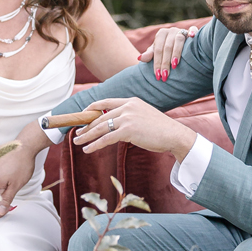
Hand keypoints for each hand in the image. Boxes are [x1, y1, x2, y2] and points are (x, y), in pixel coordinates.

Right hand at [0, 140, 39, 220]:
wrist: (25, 147)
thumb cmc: (22, 166)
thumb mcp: (16, 186)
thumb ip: (7, 199)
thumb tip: (0, 211)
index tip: (1, 208)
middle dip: (2, 196)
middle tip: (12, 196)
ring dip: (5, 188)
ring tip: (15, 184)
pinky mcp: (0, 165)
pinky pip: (0, 177)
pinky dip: (6, 180)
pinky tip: (14, 177)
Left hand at [73, 97, 195, 160]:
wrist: (174, 134)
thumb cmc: (160, 129)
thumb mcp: (143, 116)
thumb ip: (130, 117)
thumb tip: (117, 125)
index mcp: (131, 101)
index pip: (106, 102)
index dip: (92, 108)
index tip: (83, 114)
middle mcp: (127, 107)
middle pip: (100, 116)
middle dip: (86, 125)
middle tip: (77, 133)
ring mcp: (127, 118)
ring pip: (100, 128)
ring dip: (87, 135)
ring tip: (78, 141)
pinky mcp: (128, 131)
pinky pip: (106, 139)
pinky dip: (94, 145)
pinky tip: (87, 149)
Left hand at [138, 24, 197, 81]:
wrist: (175, 43)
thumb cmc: (164, 49)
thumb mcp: (156, 52)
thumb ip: (149, 55)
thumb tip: (139, 58)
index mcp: (161, 34)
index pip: (158, 50)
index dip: (157, 62)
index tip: (157, 75)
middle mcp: (170, 31)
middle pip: (167, 47)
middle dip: (165, 62)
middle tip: (165, 75)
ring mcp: (181, 30)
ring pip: (179, 40)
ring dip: (176, 53)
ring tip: (174, 65)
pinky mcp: (190, 31)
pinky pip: (193, 29)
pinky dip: (193, 32)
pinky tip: (192, 37)